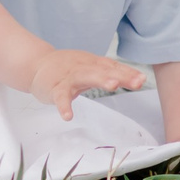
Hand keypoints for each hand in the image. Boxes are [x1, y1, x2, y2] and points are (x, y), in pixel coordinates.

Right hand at [25, 48, 144, 120]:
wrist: (36, 64)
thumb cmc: (68, 68)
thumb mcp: (91, 67)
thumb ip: (111, 73)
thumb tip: (138, 79)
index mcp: (93, 63)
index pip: (113, 67)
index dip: (127, 73)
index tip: (142, 80)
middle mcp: (83, 66)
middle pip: (103, 69)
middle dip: (119, 75)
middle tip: (136, 82)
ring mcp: (68, 76)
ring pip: (84, 76)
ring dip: (99, 80)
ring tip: (113, 86)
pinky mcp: (55, 87)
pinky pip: (60, 97)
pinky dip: (64, 106)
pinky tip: (68, 116)